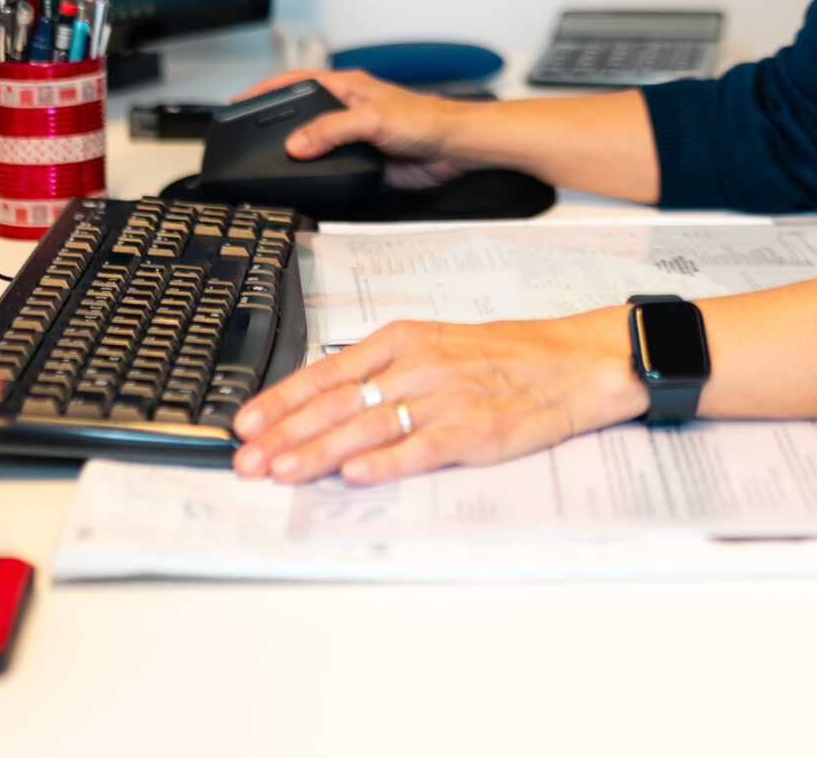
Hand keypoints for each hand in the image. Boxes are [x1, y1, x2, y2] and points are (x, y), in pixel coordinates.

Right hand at [226, 67, 479, 188]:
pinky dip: (317, 174)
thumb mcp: (373, 119)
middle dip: (275, 125)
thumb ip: (332, 130)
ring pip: (315, 145)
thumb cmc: (427, 119)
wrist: (454, 149)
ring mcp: (354, 138)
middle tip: (248, 137)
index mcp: (347, 88)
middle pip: (302, 116)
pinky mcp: (363, 163)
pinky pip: (332, 169)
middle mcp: (347, 110)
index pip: (296, 83)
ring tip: (270, 162)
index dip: (266, 90)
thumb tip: (296, 144)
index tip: (241, 101)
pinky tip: (305, 181)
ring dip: (296, 154)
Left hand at [230, 312, 648, 483]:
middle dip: (284, 434)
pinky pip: (422, 447)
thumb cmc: (504, 358)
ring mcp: (446, 399)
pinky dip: (387, 462)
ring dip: (319, 452)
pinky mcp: (475, 430)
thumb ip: (383, 371)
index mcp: (403, 341)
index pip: (326, 372)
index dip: (280, 401)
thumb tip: (324, 401)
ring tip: (282, 472)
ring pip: (368, 426)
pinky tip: (356, 475)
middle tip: (246, 461)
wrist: (572, 361)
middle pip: (337, 402)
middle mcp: (418, 366)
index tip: (244, 424)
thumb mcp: (436, 346)